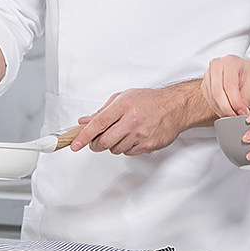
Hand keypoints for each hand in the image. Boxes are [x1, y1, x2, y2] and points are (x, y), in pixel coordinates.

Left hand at [71, 82, 209, 155]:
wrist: (175, 107)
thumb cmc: (150, 100)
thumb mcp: (124, 97)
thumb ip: (103, 111)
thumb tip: (84, 121)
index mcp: (123, 106)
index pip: (98, 124)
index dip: (83, 136)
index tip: (75, 144)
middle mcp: (131, 120)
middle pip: (104, 141)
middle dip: (96, 144)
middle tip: (97, 140)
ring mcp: (140, 134)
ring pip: (115, 149)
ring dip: (113, 145)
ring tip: (122, 133)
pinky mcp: (148, 145)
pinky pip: (128, 153)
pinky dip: (126, 147)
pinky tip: (133, 137)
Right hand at [201, 55, 249, 117]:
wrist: (244, 72)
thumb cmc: (249, 74)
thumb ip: (246, 96)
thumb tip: (241, 110)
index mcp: (229, 61)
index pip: (229, 85)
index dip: (235, 101)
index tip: (242, 112)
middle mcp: (216, 65)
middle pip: (217, 92)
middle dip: (228, 108)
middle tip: (237, 116)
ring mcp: (208, 75)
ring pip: (212, 98)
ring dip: (223, 111)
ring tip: (234, 116)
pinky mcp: (205, 85)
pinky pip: (209, 100)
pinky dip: (218, 109)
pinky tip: (227, 112)